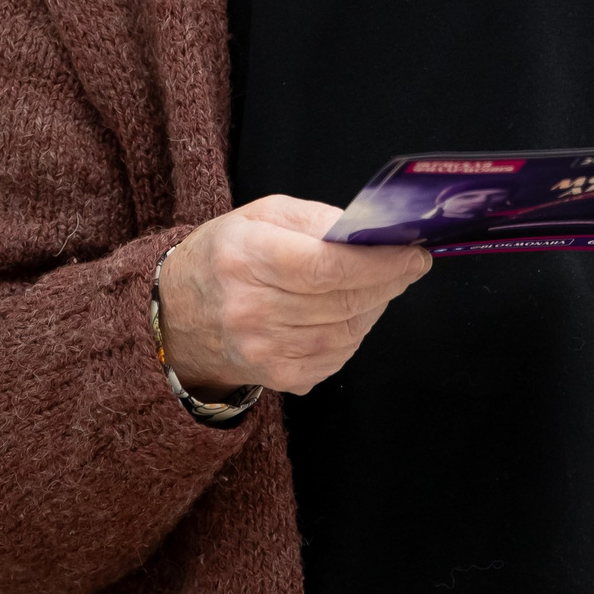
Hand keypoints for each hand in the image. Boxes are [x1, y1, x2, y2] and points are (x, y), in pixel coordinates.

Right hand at [156, 196, 429, 399]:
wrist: (180, 315)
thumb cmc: (226, 255)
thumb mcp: (260, 215)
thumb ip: (316, 219)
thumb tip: (371, 234)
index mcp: (243, 257)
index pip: (323, 266)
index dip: (378, 263)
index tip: (413, 254)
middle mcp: (249, 309)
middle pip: (343, 301)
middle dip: (388, 281)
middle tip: (409, 265)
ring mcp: (264, 350)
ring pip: (348, 331)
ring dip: (374, 307)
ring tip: (377, 284)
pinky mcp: (279, 377)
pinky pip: (338, 356)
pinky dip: (354, 333)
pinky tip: (349, 313)